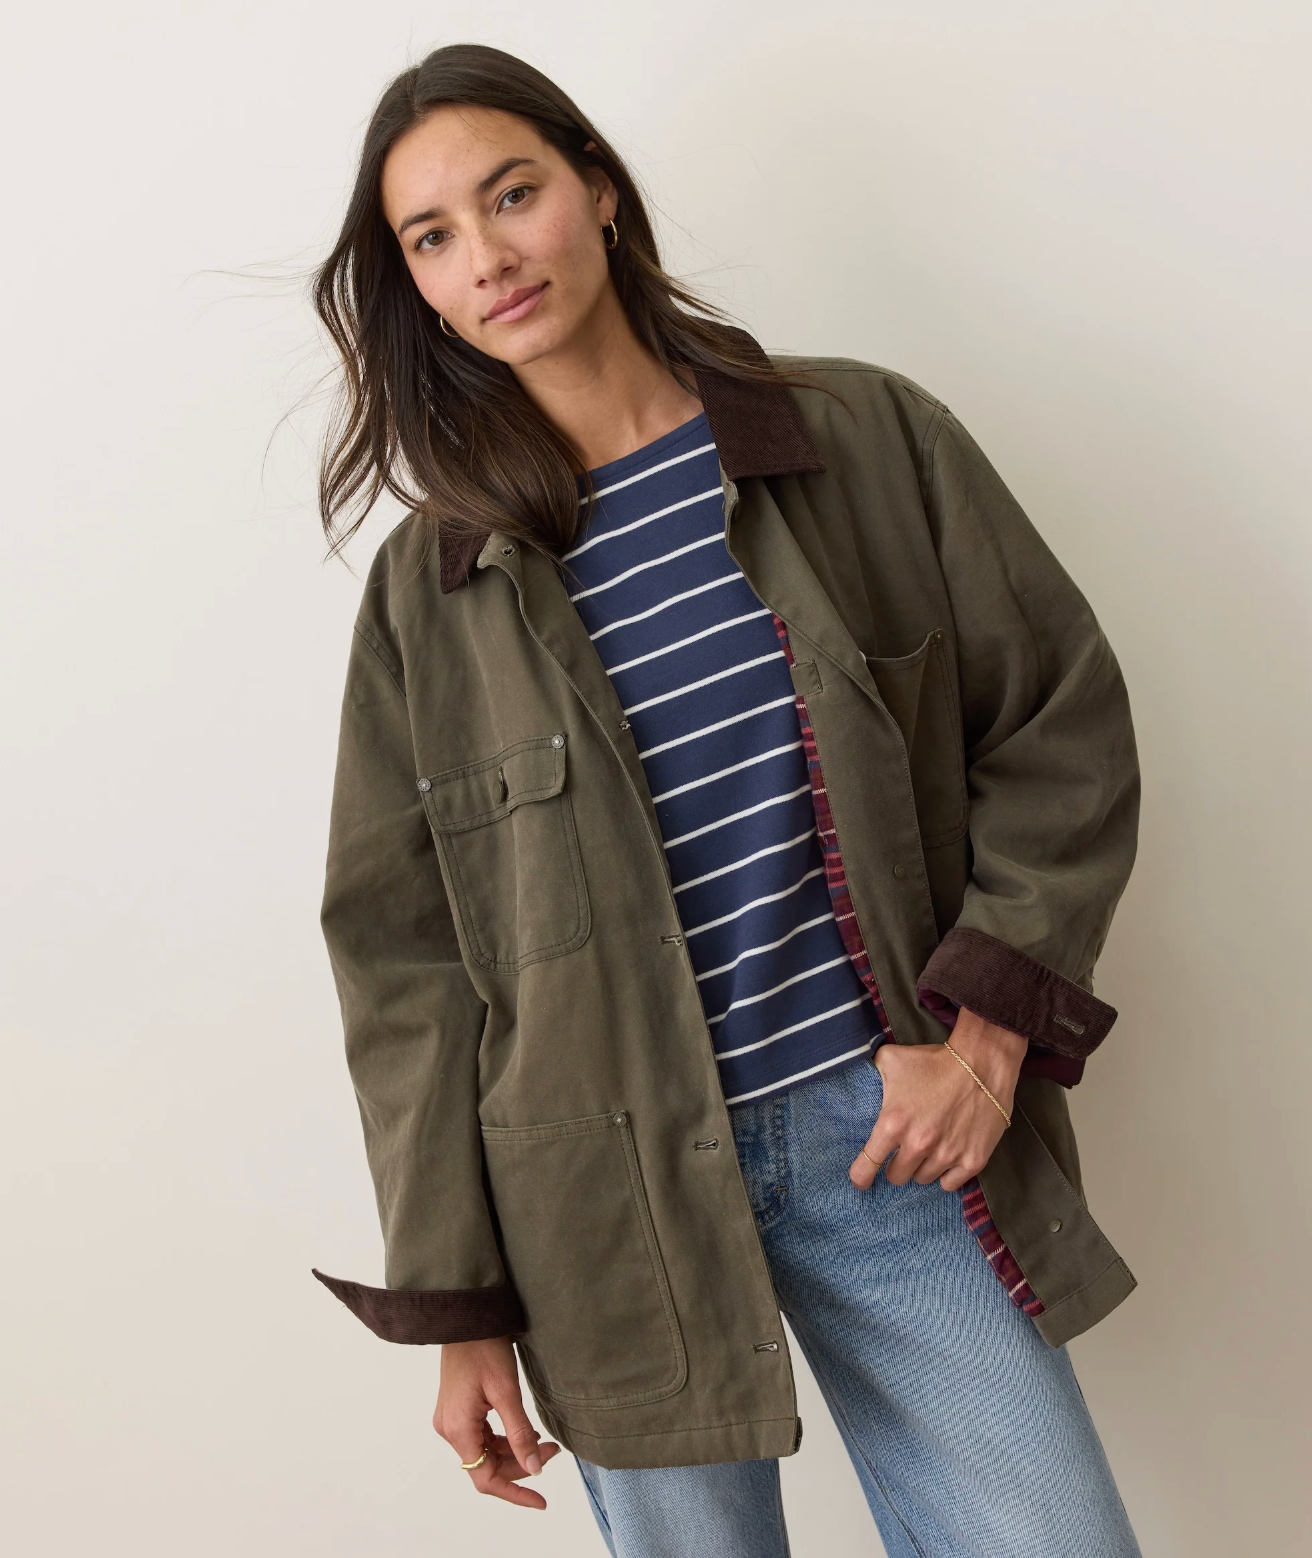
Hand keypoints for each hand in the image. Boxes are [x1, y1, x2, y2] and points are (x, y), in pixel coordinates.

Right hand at [433, 1337, 560, 1509]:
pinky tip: (526, 1431)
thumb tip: (534, 1469)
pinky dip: (504, 1439)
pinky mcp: (457, 1409)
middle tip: (552, 1451)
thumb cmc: (484, 1347)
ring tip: (544, 1441)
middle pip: (486, 1466)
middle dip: (521, 1465)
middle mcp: (449, 1429)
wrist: (467, 1317)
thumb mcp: (507, 1391)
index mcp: (459, 1429)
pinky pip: (481, 1436)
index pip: (485, 1478)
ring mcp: (451, 1419)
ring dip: (514, 1451)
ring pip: (485, 1452)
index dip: (515, 1492)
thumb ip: (519, 1433)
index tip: (541, 1501)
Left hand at [849, 1008, 1025, 1192]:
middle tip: (905, 1149)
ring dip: (922, 1167)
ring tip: (930, 1147)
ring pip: (923, 1180)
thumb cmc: (934, 1062)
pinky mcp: (973, 1161)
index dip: (861, 1176)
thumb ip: (870, 1072)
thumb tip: (856, 1075)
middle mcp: (918, 1144)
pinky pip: (950, 1184)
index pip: (867, 1166)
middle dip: (897, 1165)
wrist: (982, 1063)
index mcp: (893, 1123)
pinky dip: (946, 1175)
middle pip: (896, 1177)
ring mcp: (947, 1155)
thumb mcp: (892, 1059)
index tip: (861, 1181)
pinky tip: (947, 1158)